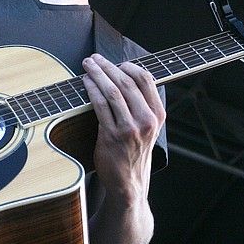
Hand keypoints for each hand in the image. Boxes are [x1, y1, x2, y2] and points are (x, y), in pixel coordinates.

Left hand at [81, 54, 164, 199]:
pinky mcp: (112, 136)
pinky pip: (100, 105)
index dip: (128, 65)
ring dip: (97, 74)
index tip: (114, 62)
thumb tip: (122, 78)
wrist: (129, 184)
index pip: (146, 79)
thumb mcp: (148, 129)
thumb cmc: (134, 153)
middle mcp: (147, 120)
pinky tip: (85, 83)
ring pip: (112, 91)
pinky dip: (91, 90)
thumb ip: (142, 106)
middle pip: (127, 82)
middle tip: (94, 59)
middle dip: (108, 66)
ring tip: (87, 65)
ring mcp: (130, 128)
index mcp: (158, 115)